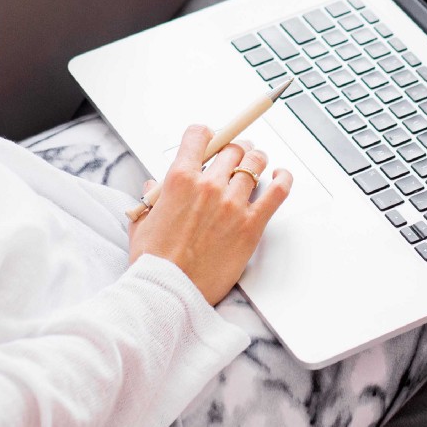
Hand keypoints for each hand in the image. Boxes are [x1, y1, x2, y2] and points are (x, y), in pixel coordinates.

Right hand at [127, 124, 294, 304]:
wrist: (169, 292)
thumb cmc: (154, 262)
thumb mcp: (142, 223)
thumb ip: (150, 198)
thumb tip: (153, 185)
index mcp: (179, 179)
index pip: (199, 135)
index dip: (206, 134)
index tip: (210, 139)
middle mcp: (208, 186)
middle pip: (233, 147)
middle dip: (235, 148)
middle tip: (236, 155)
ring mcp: (233, 204)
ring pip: (256, 162)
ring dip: (257, 160)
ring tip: (256, 164)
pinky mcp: (252, 225)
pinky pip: (278, 191)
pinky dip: (283, 178)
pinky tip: (281, 175)